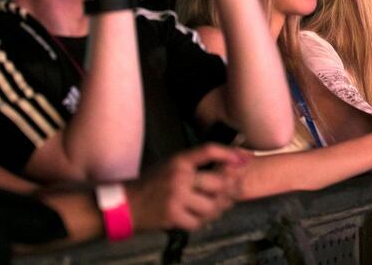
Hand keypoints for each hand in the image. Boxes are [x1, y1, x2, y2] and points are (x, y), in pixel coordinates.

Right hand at [127, 143, 245, 231]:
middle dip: (231, 188)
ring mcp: (176, 197)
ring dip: (219, 208)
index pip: (209, 150)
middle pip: (219, 182)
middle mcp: (179, 177)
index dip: (229, 153)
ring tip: (219, 206)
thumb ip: (196, 166)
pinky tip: (202, 217)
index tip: (245, 158)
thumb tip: (230, 166)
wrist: (126, 204)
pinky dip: (204, 221)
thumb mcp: (172, 166)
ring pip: (212, 205)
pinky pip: (199, 221)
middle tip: (235, 191)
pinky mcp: (173, 216)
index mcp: (179, 161)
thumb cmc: (153, 184)